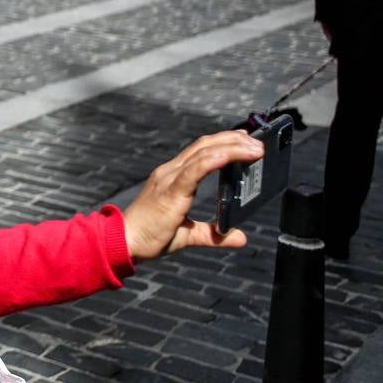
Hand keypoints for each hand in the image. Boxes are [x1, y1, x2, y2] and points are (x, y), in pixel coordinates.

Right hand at [122, 131, 263, 259]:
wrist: (125, 242)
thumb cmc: (149, 236)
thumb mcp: (188, 235)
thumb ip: (212, 234)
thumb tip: (239, 237)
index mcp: (173, 178)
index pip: (200, 151)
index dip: (223, 142)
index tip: (245, 139)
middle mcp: (170, 172)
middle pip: (205, 145)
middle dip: (233, 140)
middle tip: (257, 141)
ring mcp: (169, 178)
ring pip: (204, 153)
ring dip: (232, 147)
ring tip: (254, 149)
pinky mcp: (171, 190)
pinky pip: (195, 169)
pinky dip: (214, 160)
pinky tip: (230, 156)